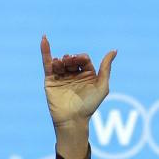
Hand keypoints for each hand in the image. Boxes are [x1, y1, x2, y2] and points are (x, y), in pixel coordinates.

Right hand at [40, 36, 115, 158]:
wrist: (72, 118)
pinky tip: (44, 39)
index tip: (80, 60)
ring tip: (62, 64)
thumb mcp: (102, 86)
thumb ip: (106, 68)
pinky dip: (45, 51)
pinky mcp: (51, 79)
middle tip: (70, 61)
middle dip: (71, 58)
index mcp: (88, 76)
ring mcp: (62, 77)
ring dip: (62, 60)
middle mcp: (75, 75)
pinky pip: (47, 63)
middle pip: (72, 59)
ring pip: (61, 61)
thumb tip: (114, 50)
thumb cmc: (90, 105)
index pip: (84, 60)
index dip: (81, 57)